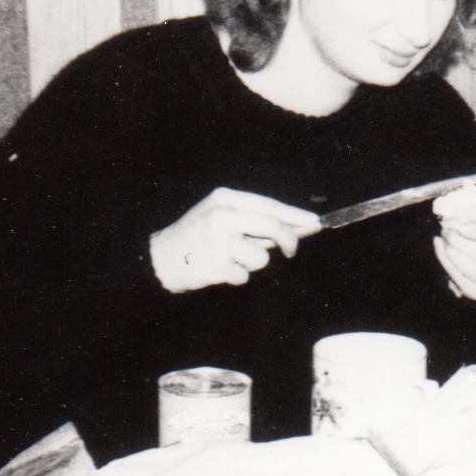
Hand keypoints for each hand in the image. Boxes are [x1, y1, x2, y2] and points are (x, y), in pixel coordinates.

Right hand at [149, 189, 320, 292]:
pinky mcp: (215, 266)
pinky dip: (238, 276)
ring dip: (253, 263)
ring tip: (231, 259)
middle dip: (290, 240)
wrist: (159, 259)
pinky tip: (219, 269)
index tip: (316, 223)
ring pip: (262, 257)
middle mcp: (222, 217)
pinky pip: (245, 275)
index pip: (270, 206)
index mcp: (225, 200)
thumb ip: (253, 220)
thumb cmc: (197, 236)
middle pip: (274, 227)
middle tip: (292, 250)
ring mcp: (218, 242)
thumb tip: (298, 226)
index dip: (296, 216)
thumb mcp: (220, 215)